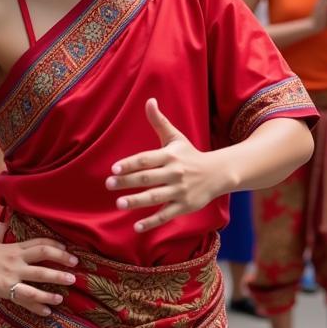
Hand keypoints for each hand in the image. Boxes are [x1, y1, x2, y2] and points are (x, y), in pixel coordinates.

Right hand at [0, 222, 78, 316]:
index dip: (56, 246)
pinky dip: (37, 306)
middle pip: (44, 258)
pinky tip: (48, 311)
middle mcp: (17, 260)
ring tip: (63, 296)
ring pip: (38, 280)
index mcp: (15, 248)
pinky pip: (25, 298)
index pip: (41, 243)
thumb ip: (0, 233)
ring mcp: (12, 274)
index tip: (69, 250)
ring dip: (53, 288)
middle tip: (76, 270)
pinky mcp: (5, 288)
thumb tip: (2, 223)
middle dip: (62, 263)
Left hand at [107, 98, 225, 232]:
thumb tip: (149, 100)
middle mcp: (175, 173)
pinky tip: (136, 226)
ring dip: (137, 201)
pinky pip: (166, 215)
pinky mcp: (185, 206)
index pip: (146, 159)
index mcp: (170, 156)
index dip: (130, 164)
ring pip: (156, 197)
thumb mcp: (176, 138)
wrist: (218, 173)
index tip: (113, 169)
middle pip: (148, 177)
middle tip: (109, 184)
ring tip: (119, 204)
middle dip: (128, 182)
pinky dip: (152, 222)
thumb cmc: (190, 155)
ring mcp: (180, 191)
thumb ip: (159, 122)